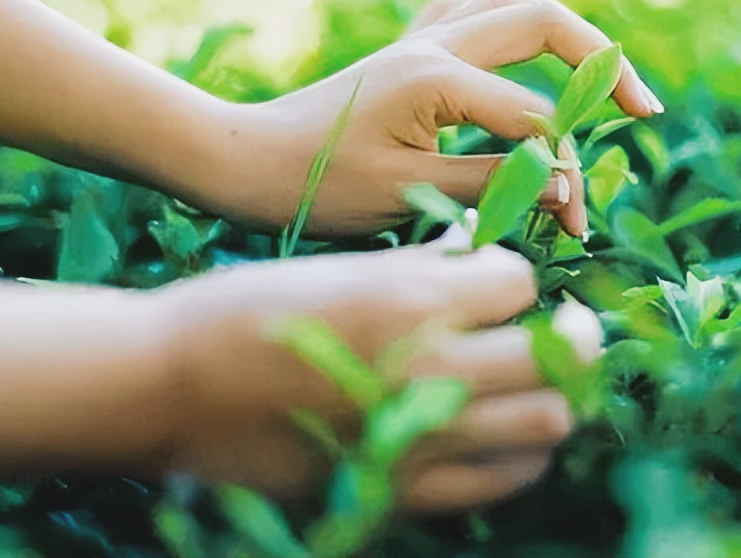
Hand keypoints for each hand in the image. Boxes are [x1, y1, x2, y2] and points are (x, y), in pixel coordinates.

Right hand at [159, 228, 601, 511]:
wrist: (168, 387)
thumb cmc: (244, 309)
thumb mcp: (340, 266)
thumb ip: (422, 266)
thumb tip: (478, 253)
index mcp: (409, 301)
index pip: (517, 280)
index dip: (510, 274)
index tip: (492, 277)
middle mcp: (429, 370)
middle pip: (560, 352)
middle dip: (572, 331)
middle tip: (561, 323)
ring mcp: (420, 437)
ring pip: (548, 421)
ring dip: (556, 392)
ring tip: (536, 376)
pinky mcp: (400, 487)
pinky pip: (501, 478)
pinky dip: (521, 451)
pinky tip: (503, 426)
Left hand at [207, 0, 662, 237]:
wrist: (244, 158)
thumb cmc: (315, 185)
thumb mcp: (408, 195)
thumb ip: (493, 183)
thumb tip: (565, 187)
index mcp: (435, 78)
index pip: (533, 120)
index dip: (566, 174)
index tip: (573, 227)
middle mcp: (434, 42)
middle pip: (544, 21)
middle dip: (603, 65)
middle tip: (641, 112)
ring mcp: (421, 38)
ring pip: (513, 3)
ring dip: (564, 34)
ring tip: (599, 77)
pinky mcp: (409, 47)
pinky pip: (475, 11)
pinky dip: (513, 25)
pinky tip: (525, 57)